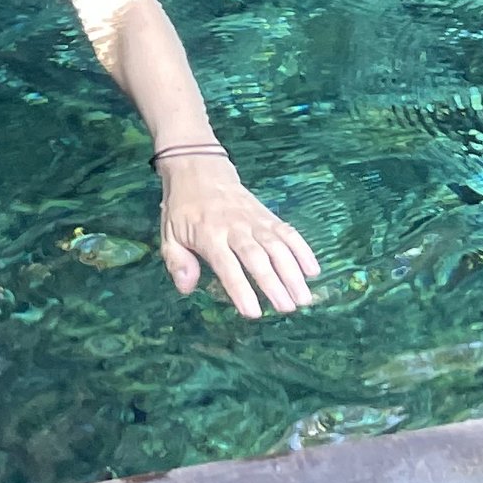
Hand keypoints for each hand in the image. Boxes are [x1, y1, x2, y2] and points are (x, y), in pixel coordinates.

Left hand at [159, 153, 318, 316]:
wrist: (199, 169)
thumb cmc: (184, 209)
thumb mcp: (169, 234)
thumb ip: (176, 261)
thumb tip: (186, 288)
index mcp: (208, 234)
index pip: (226, 264)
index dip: (240, 288)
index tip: (253, 313)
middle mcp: (234, 227)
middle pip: (257, 256)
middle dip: (273, 283)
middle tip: (287, 308)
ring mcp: (254, 220)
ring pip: (277, 245)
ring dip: (292, 271)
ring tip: (304, 298)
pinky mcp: (267, 215)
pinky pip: (287, 231)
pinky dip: (302, 249)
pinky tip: (313, 270)